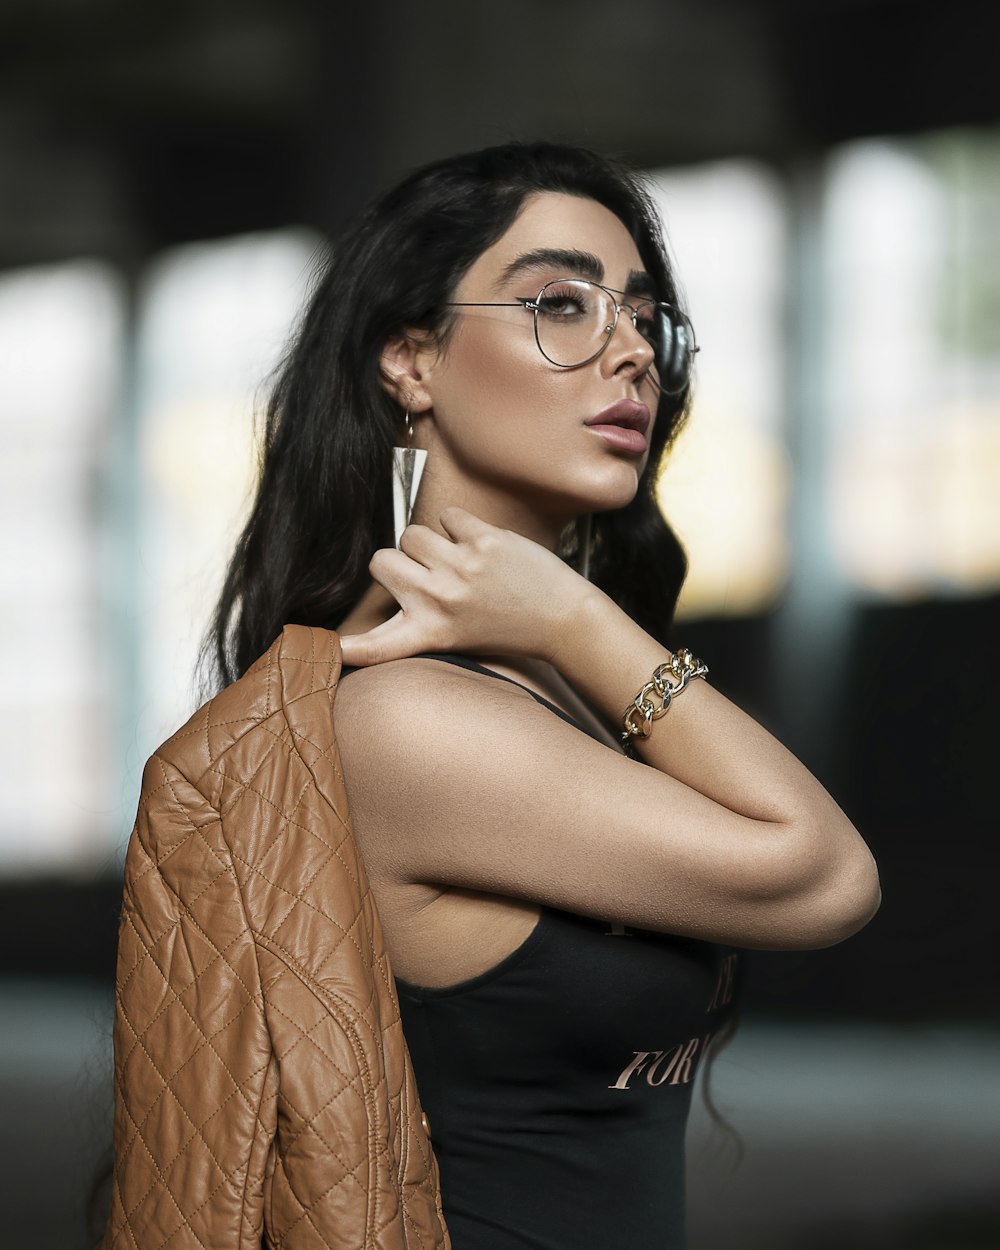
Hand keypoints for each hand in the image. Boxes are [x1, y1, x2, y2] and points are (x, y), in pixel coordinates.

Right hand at [339, 507, 590, 666]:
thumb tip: (387, 577)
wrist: (561, 617)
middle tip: (428, 575)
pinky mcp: (484, 541)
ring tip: (458, 560)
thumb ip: (417, 614)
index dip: (347, 647)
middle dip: (398, 561)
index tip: (326, 649)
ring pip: (413, 533)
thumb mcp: (454, 636)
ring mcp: (462, 569)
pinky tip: (479, 546)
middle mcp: (440, 602)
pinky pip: (447, 515)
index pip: (376, 646)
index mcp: (430, 633)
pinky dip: (459, 525)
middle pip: (381, 561)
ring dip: (430, 541)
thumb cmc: (505, 625)